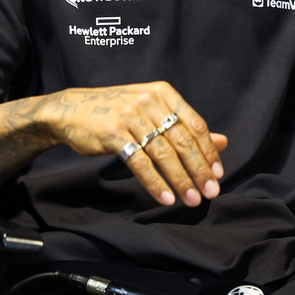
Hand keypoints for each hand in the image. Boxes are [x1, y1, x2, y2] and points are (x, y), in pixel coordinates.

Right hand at [38, 82, 227, 207]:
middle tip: (211, 192)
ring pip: (163, 153)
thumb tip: (223, 143)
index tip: (218, 174)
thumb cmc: (119, 113)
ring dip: (180, 180)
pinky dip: (155, 183)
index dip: (209, 152)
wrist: (72, 110)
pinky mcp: (113, 134)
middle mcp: (150, 102)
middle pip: (183, 140)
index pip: (196, 125)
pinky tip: (166, 198)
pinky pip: (140, 163)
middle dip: (199, 170)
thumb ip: (186, 127)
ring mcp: (130, 117)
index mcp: (164, 94)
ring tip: (191, 199)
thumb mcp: (154, 112)